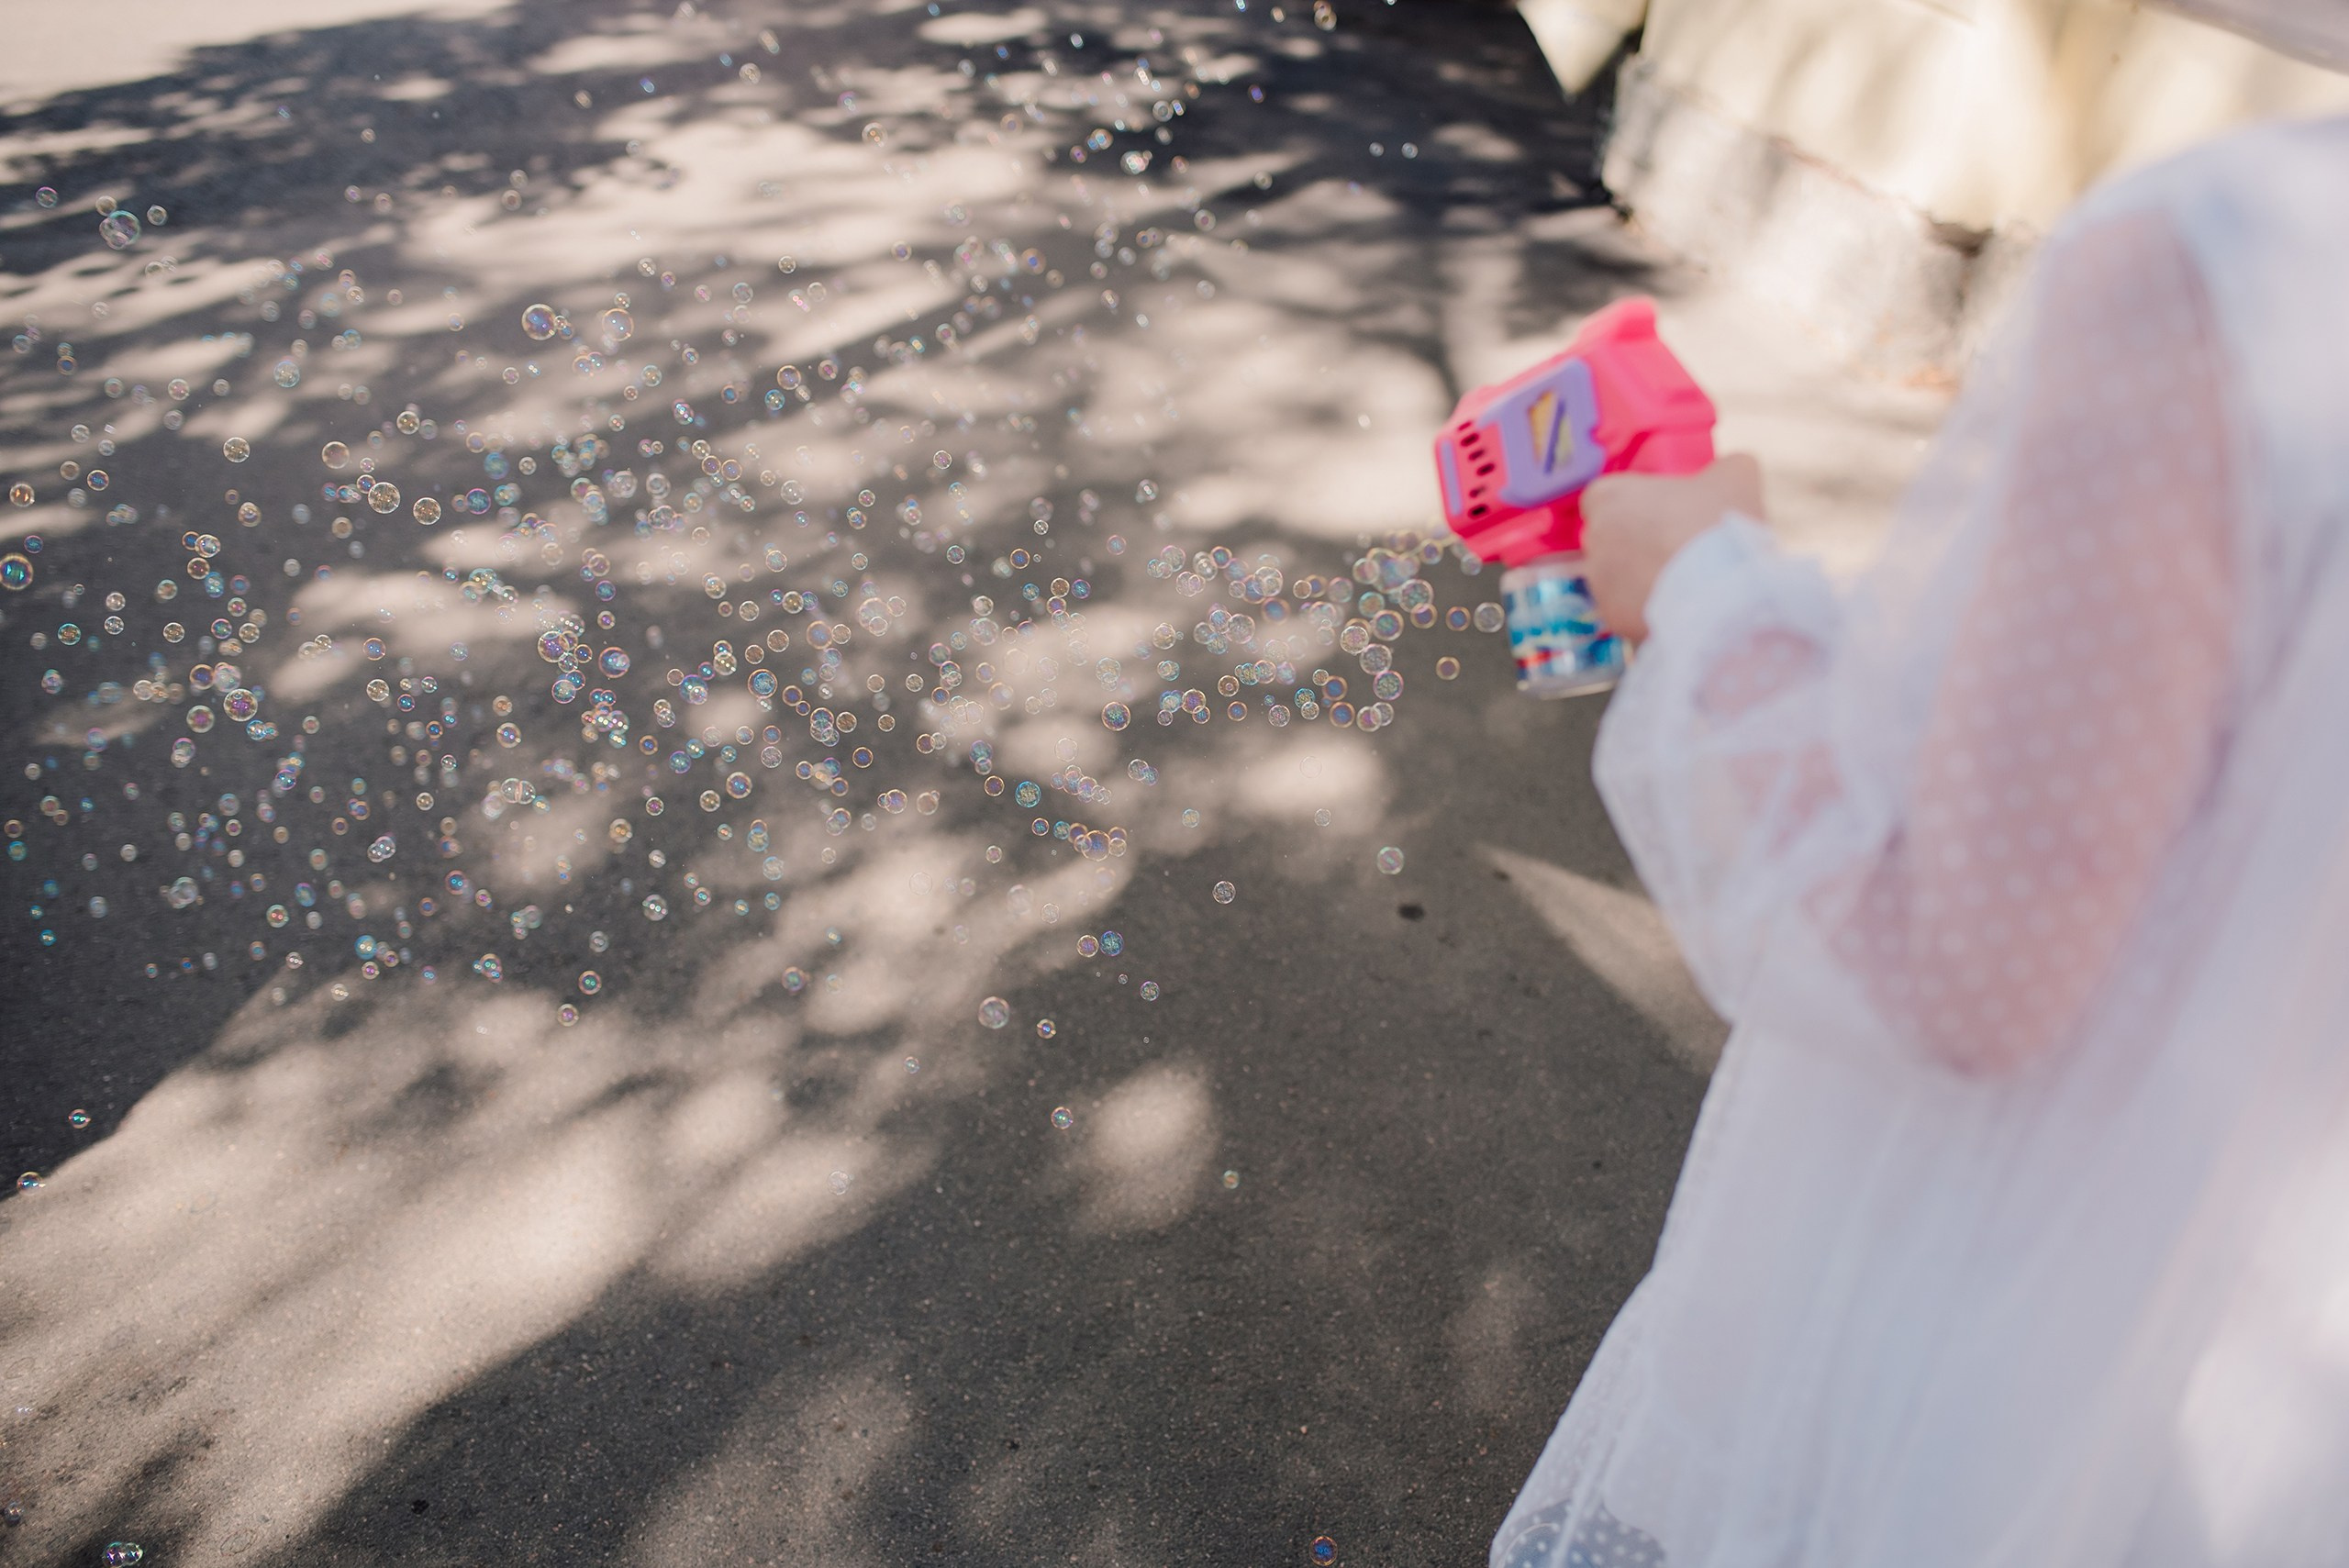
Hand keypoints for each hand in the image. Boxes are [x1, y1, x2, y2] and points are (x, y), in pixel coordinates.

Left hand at [1580, 454, 1764, 644]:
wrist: (1719, 592)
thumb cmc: (1717, 521)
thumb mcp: (1735, 476)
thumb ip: (1726, 468)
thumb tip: (1731, 472)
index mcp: (1610, 497)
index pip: (1603, 496)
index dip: (1631, 502)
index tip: (1661, 510)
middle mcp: (1595, 540)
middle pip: (1610, 538)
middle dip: (1637, 541)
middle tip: (1678, 545)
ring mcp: (1600, 584)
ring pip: (1618, 577)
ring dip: (1643, 577)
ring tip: (1687, 580)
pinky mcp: (1613, 619)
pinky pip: (1629, 610)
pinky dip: (1650, 608)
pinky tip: (1682, 606)